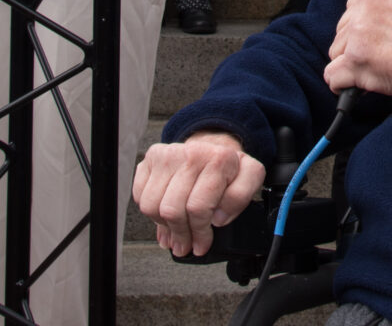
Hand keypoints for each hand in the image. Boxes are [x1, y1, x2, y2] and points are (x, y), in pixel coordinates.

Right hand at [132, 132, 265, 256]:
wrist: (214, 146)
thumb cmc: (229, 167)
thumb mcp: (250, 178)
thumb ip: (241, 197)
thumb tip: (217, 218)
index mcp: (219, 159)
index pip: (199, 207)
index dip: (200, 232)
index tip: (203, 243)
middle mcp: (192, 153)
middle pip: (173, 210)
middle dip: (181, 235)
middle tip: (187, 246)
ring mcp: (168, 154)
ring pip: (153, 206)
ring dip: (165, 226)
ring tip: (177, 232)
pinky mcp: (151, 158)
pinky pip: (141, 197)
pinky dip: (151, 212)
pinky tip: (165, 214)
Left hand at [325, 0, 391, 102]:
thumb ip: (382, 9)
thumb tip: (361, 27)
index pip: (353, 7)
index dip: (362, 27)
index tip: (374, 37)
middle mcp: (365, 5)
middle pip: (342, 30)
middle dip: (356, 46)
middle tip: (381, 55)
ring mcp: (357, 32)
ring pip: (336, 53)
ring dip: (352, 64)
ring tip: (378, 68)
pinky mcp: (354, 59)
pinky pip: (332, 76)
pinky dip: (342, 85)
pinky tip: (356, 85)